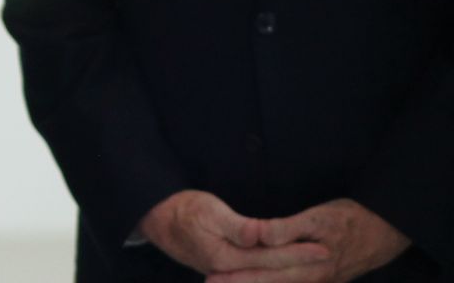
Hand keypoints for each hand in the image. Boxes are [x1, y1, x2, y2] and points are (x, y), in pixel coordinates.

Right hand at [141, 190, 325, 276]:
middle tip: (329, 259)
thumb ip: (237, 227)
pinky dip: (273, 276)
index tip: (323, 249)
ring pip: (265, 277)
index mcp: (226, 257)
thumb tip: (260, 235)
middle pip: (272, 271)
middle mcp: (228, 270)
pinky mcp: (225, 269)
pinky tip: (284, 275)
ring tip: (316, 268)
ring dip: (291, 274)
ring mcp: (226, 272)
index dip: (298, 253)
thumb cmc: (183, 209)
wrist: (156, 219)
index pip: (270, 257)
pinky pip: (256, 276)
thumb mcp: (208, 211)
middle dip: (302, 266)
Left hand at [205, 199, 410, 282]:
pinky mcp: (324, 279)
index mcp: (308, 267)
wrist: (386, 229)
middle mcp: (313, 280)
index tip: (212, 277)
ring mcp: (320, 282)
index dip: (237, 278)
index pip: (265, 275)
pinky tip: (262, 281)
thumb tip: (261, 237)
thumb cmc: (349, 219)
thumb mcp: (318, 218)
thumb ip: (287, 229)